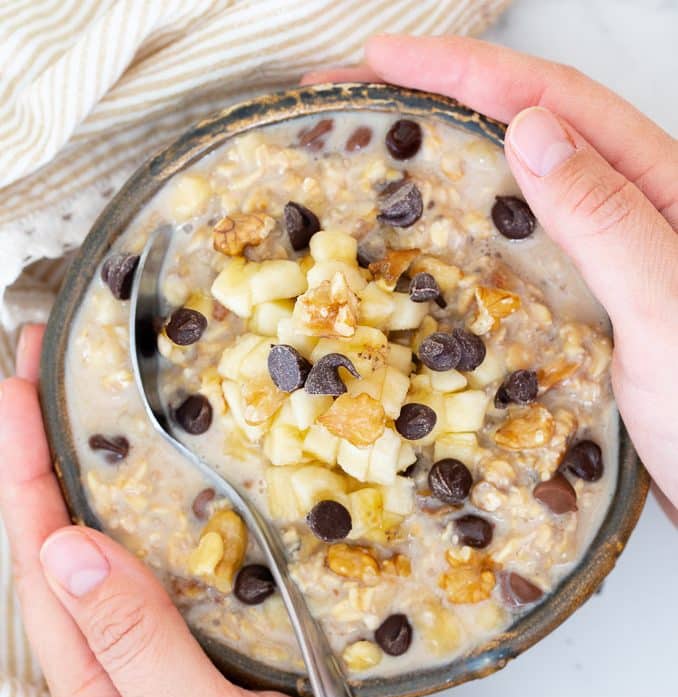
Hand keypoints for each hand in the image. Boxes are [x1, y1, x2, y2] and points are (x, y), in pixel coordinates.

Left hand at [0, 325, 484, 696]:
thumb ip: (136, 644)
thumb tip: (66, 547)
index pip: (39, 568)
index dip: (22, 475)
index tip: (14, 391)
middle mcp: (123, 675)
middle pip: (70, 550)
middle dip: (47, 459)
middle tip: (44, 373)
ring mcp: (177, 664)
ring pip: (128, 556)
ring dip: (106, 480)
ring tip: (100, 409)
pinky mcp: (230, 656)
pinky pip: (188, 574)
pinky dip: (176, 519)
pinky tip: (188, 485)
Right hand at [305, 35, 677, 510]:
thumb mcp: (665, 308)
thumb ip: (606, 221)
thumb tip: (528, 133)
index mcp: (658, 188)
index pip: (552, 104)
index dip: (464, 74)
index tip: (383, 62)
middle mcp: (622, 215)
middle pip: (521, 135)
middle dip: (435, 109)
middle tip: (352, 107)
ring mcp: (595, 265)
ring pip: (507, 198)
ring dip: (438, 173)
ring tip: (367, 167)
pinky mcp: (574, 314)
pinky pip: (505, 261)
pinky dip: (456, 245)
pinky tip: (418, 250)